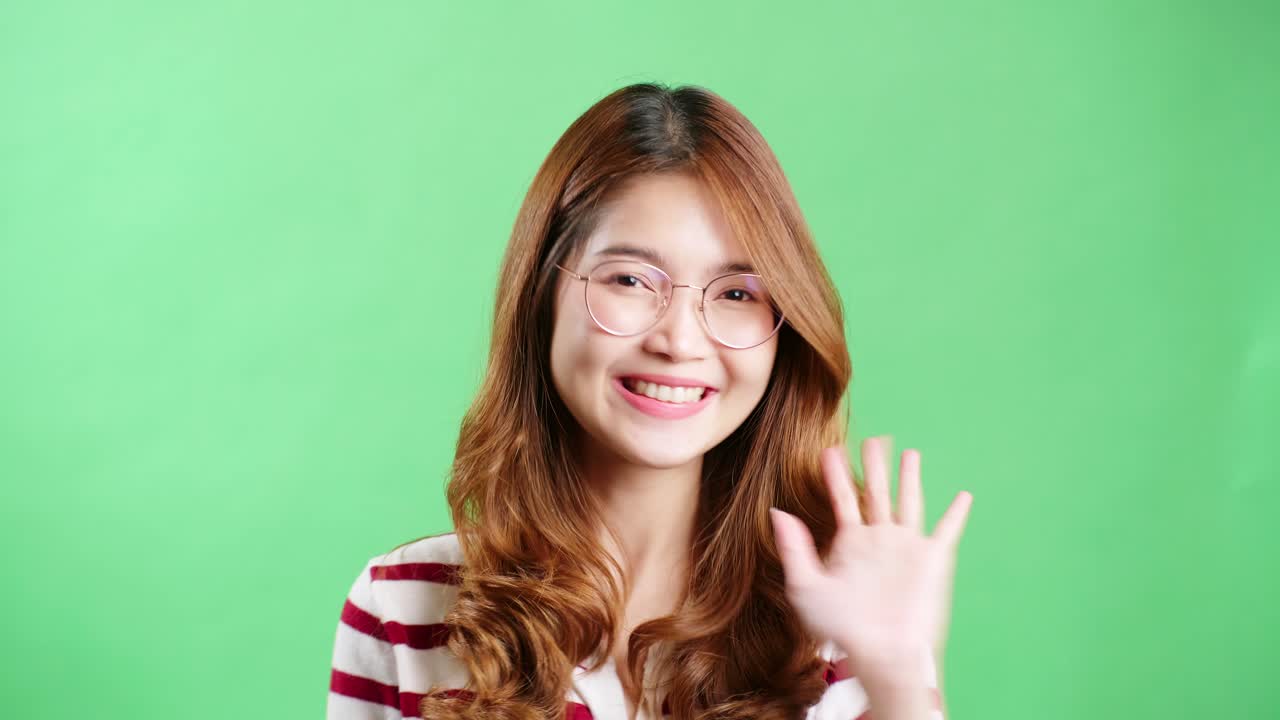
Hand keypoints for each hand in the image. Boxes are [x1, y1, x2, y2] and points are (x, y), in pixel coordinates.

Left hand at [768, 436, 972, 678]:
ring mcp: (907, 547)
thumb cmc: (842, 628)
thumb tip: (777, 511)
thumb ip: (794, 548)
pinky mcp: (933, 559)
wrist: (882, 652)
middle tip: (872, 439)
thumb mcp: (806, 587)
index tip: (829, 450)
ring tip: (909, 452)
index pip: (842, 498)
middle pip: (877, 492)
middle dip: (874, 465)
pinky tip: (963, 495)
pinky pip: (947, 531)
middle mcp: (879, 540)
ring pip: (909, 502)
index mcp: (850, 543)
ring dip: (910, 478)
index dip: (835, 474)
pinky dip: (956, 513)